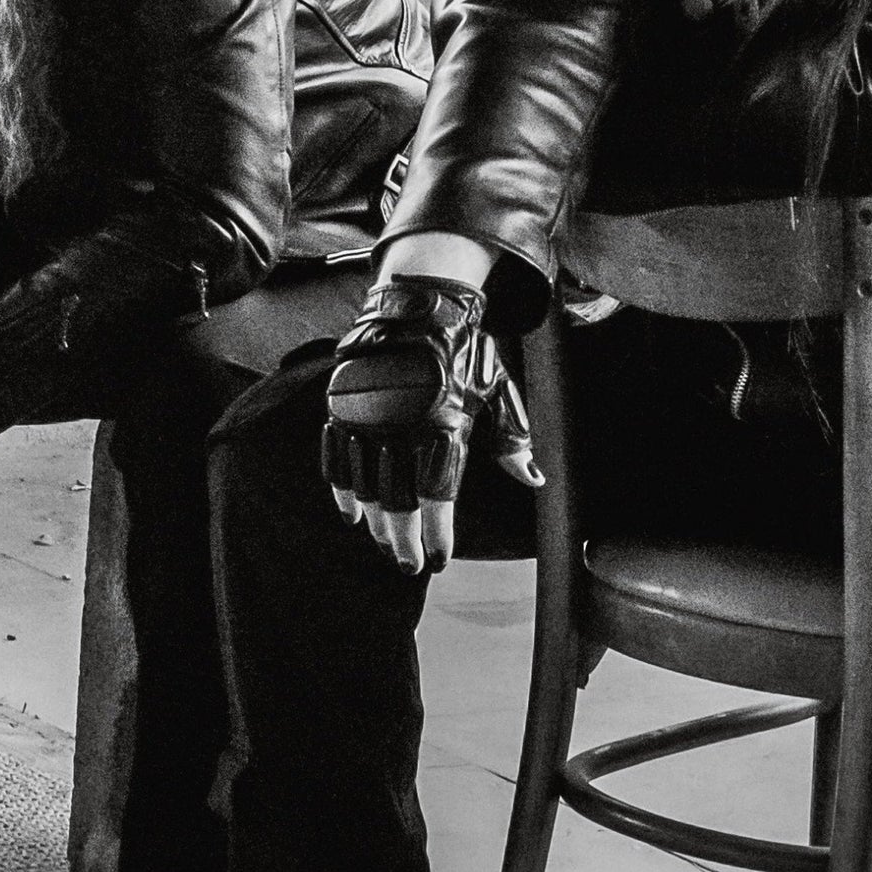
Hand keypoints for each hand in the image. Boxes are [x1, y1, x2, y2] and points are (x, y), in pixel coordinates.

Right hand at [321, 272, 541, 574]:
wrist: (420, 308)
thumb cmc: (464, 353)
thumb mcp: (497, 393)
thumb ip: (512, 441)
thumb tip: (535, 479)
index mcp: (444, 428)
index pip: (437, 498)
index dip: (437, 534)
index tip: (439, 558)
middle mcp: (402, 429)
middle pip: (397, 503)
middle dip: (402, 540)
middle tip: (407, 564)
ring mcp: (367, 420)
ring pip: (366, 488)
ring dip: (375, 522)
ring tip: (384, 541)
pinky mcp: (343, 410)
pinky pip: (337, 461)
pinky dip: (342, 491)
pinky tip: (352, 513)